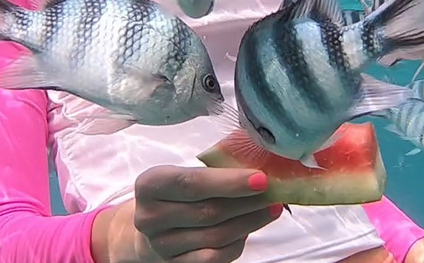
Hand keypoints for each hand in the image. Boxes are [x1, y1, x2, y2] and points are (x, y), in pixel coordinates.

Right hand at [132, 165, 283, 262]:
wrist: (153, 227)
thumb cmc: (177, 193)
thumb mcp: (184, 173)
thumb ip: (214, 170)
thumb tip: (258, 168)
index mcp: (150, 185)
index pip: (192, 183)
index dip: (229, 182)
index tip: (261, 179)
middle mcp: (150, 217)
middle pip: (209, 211)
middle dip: (248, 202)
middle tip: (274, 193)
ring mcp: (161, 245)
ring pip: (216, 236)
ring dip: (250, 222)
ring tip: (270, 208)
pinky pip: (215, 257)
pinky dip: (237, 243)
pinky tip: (249, 228)